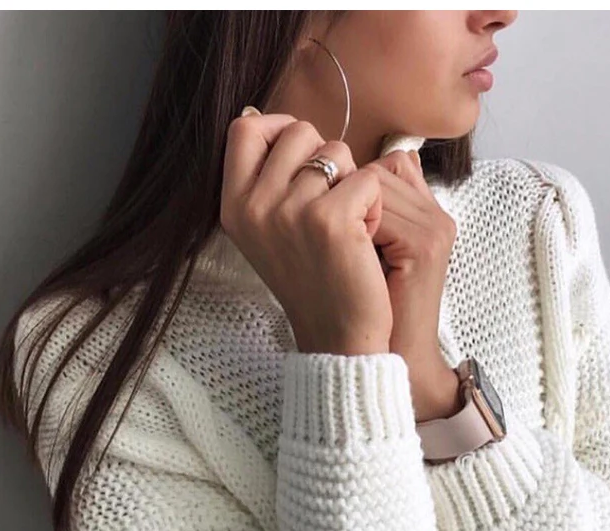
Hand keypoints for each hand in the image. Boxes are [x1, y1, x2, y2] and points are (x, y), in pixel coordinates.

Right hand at [221, 112, 392, 355]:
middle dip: (327, 159)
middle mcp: (253, 206)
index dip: (280, 129)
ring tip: (349, 229)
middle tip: (333, 206)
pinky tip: (365, 241)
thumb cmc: (314, 281)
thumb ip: (263, 178)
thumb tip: (258, 114)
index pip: (245, 128)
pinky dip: (376, 207)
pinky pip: (367, 179)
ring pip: (337, 152)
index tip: (305, 158)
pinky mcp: (329, 220)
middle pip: (298, 132)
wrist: (338, 337)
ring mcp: (289, 211)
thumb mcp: (269, 230)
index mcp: (233, 206)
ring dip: (354, 185)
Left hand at [364, 149, 461, 420]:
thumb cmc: (366, 306)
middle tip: (342, 245)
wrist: (384, 355)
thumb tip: (343, 173)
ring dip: (350, 215)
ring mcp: (436, 229)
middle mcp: (439, 217)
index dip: (358, 189)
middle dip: (350, 199)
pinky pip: (377, 209)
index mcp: (429, 215)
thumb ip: (366, 212)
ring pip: (376, 186)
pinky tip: (353, 260)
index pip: (391, 165)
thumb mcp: (367, 250)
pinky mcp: (425, 246)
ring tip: (349, 255)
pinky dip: (356, 230)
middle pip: (382, 171)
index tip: (343, 229)